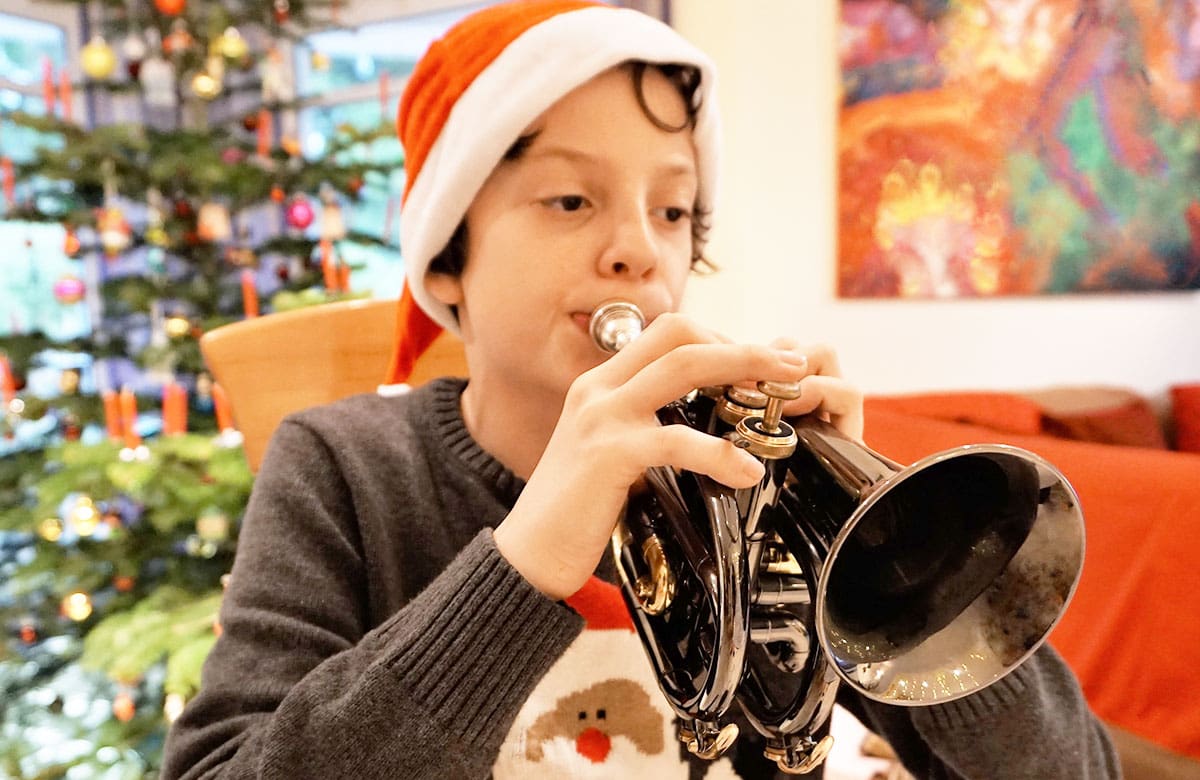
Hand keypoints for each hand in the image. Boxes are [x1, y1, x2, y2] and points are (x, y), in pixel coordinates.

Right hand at [493, 314, 860, 599]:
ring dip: (745, 368)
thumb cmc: (578, 513)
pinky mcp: (609, 453)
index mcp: (601, 383)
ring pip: (684, 366)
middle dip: (744, 344)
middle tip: (792, 362)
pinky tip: (749, 471)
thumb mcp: (614, 455)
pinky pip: (676, 439)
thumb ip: (651, 431)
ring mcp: (602, 415)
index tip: (761, 364)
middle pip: (681, 335)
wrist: (527, 557)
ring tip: (790, 389)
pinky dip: (721, 452)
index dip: (720, 339)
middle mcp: (599, 388)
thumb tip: (709, 430)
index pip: (667, 333)